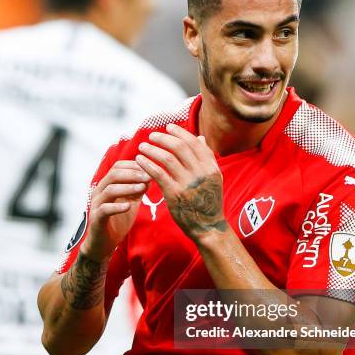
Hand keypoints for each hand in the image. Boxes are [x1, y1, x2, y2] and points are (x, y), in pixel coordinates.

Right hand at [81, 160, 150, 262]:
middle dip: (133, 174)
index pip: (118, 167)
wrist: (104, 243)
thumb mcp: (131, 202)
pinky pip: (105, 209)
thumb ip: (138, 190)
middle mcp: (100, 191)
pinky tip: (128, 206)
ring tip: (142, 188)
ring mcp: (97, 205)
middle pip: (114, 174)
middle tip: (148, 176)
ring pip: (109, 190)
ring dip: (127, 187)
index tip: (150, 168)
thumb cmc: (117, 221)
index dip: (134, 165)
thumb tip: (150, 176)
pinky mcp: (96, 219)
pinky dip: (117, 207)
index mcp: (108, 185)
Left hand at [136, 124, 225, 241]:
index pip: (194, 142)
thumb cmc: (209, 202)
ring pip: (167, 158)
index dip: (180, 132)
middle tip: (152, 136)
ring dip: (152, 149)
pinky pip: (158, 174)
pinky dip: (147, 164)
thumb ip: (207, 158)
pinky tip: (139, 160)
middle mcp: (200, 173)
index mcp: (211, 167)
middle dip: (163, 138)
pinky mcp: (174, 194)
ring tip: (142, 147)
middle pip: (179, 147)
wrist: (208, 227)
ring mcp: (187, 184)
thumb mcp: (214, 178)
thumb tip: (201, 138)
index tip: (168, 127)